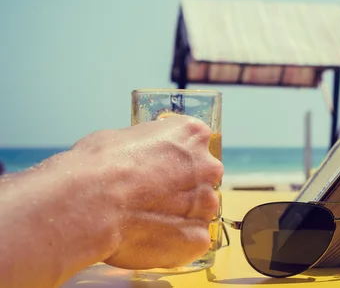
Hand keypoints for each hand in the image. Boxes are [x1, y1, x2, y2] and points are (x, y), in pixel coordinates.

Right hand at [70, 115, 223, 269]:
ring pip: (199, 212)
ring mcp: (207, 204)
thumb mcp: (124, 136)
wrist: (90, 204)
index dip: (174, 160)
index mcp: (193, 134)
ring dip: (180, 217)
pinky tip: (149, 240)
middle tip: (151, 198)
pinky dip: (175, 244)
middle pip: (202, 179)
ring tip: (146, 222)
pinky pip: (192, 241)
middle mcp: (207, 166)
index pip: (195, 144)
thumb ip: (149, 146)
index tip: (159, 169)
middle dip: (182, 189)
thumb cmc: (99, 167)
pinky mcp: (199, 237)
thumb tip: (141, 156)